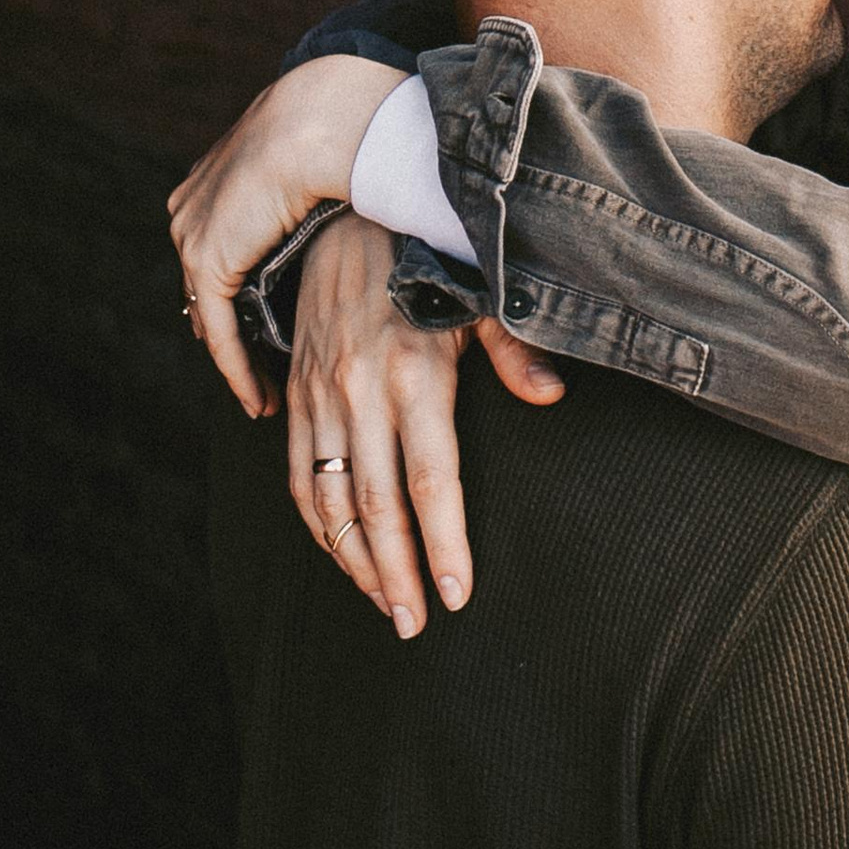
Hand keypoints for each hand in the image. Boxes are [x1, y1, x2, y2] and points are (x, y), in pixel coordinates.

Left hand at [169, 53, 404, 417]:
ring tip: (270, 400)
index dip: (247, 296)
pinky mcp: (206, 259)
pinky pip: (219, 331)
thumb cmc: (348, 134)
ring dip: (241, 361)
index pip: (223, 251)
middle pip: (212, 287)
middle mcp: (192, 204)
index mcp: (215, 175)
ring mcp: (192, 231)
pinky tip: (261, 401)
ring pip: (214, 315)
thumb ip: (316, 200)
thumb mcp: (324, 168)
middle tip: (269, 380)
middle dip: (239, 335)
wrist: (330, 120)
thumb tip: (348, 219)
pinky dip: (239, 370)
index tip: (273, 333)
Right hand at [288, 212, 563, 629]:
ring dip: (355, 561)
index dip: (443, 542)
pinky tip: (342, 554)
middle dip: (396, 573)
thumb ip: (514, 350)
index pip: (430, 479)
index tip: (455, 595)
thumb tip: (553, 397)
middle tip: (413, 625)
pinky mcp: (295, 398)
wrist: (341, 224)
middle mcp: (360, 392)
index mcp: (414, 374)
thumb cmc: (425, 266)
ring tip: (384, 604)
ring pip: (331, 501)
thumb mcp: (479, 298)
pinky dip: (318, 524)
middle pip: (377, 505)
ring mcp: (321, 398)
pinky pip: (300, 475)